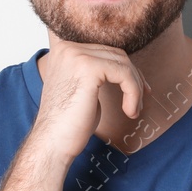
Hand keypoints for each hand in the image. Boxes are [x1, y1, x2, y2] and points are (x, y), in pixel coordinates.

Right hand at [29, 40, 144, 162]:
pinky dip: (133, 93)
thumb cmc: (68, 123)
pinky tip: (129, 112)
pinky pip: (124, 74)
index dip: (124, 70)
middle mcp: (67, 47)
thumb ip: (97, 73)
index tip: (137, 90)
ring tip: (133, 110)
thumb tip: (124, 67)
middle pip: (116, 54)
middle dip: (133, 78)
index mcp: (64, 49)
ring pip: (123, 63)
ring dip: (135, 88)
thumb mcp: (83, 89)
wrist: (52, 143)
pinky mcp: (88, 67)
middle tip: (139, 102)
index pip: (105, 51)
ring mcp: (76, 55)